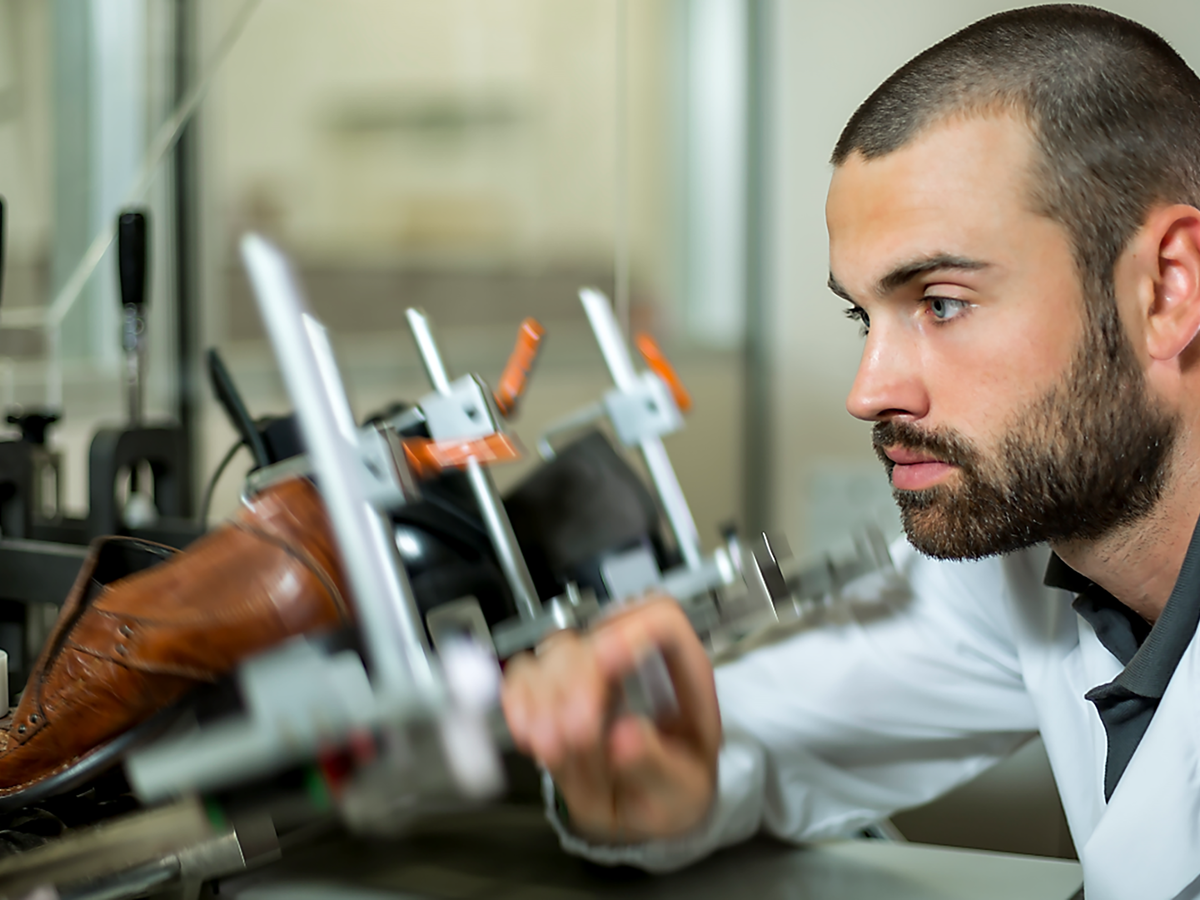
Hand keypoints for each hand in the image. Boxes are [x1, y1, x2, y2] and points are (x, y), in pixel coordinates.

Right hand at [501, 594, 719, 841]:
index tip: (606, 664)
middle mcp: (636, 665)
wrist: (647, 809)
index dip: (632, 631)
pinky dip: (519, 701)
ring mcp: (592, 672)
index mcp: (683, 679)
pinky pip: (525, 674)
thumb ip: (658, 766)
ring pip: (557, 650)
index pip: (663, 620)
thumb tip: (626, 737)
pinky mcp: (555, 689)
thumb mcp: (680, 793)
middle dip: (578, 680)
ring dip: (544, 695)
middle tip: (576, 734)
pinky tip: (529, 734)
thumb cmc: (672, 793)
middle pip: (598, 634)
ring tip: (552, 747)